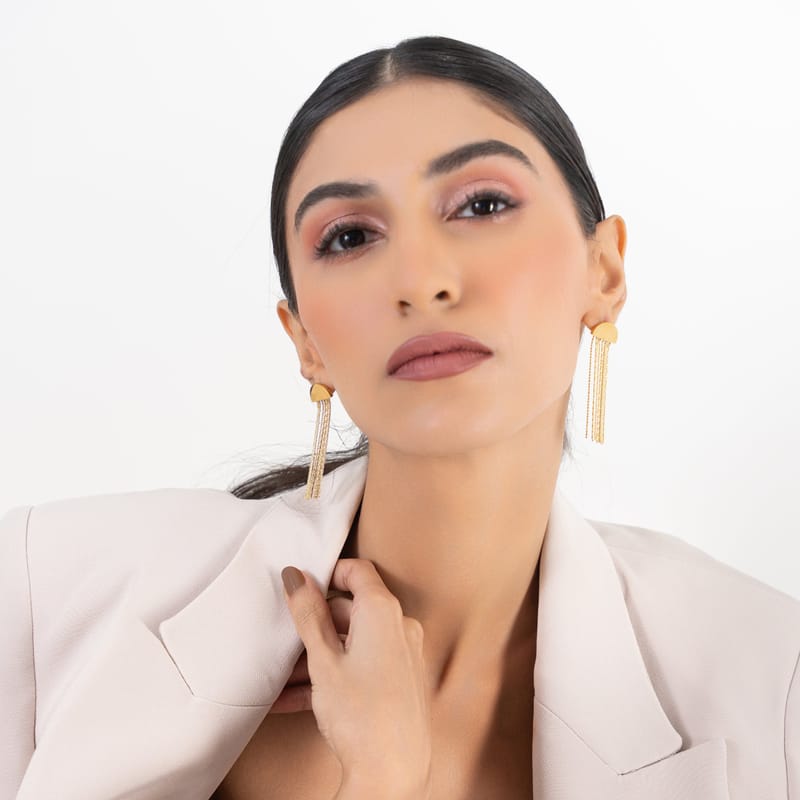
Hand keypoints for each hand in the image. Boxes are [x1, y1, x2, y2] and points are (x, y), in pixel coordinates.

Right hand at [278, 559, 432, 790]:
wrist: (392, 773)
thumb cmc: (362, 716)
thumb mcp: (323, 659)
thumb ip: (309, 614)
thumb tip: (297, 578)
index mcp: (383, 611)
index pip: (357, 570)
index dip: (328, 573)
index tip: (303, 586)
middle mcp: (400, 627)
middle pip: (352, 608)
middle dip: (316, 623)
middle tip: (286, 639)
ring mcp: (403, 655)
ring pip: (353, 642)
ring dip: (318, 655)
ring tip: (284, 679)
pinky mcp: (401, 680)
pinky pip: (363, 665)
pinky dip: (334, 674)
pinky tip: (298, 698)